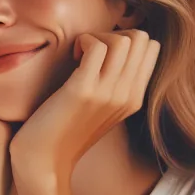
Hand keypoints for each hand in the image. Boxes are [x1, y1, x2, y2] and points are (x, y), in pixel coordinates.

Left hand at [9, 29, 159, 181]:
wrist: (43, 162)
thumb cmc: (64, 131)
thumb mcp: (100, 108)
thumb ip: (114, 84)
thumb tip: (115, 49)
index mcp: (134, 99)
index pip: (151, 48)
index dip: (126, 40)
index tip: (102, 55)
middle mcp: (127, 96)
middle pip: (142, 39)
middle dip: (113, 33)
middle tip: (90, 51)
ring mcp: (108, 94)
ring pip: (124, 39)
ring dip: (98, 36)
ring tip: (81, 54)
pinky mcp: (84, 91)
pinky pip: (97, 46)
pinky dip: (84, 41)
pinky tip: (73, 56)